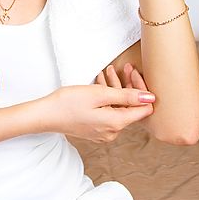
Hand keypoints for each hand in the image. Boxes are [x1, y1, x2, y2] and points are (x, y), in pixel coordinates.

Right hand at [37, 81, 154, 143]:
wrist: (46, 115)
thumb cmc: (69, 102)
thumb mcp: (99, 94)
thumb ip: (126, 96)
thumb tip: (152, 99)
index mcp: (116, 124)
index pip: (143, 109)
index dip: (142, 90)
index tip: (133, 73)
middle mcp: (113, 132)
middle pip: (130, 107)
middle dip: (128, 86)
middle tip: (122, 67)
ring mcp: (103, 132)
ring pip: (118, 107)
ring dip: (115, 89)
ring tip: (107, 71)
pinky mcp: (95, 129)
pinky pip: (108, 112)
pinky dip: (107, 97)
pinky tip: (100, 83)